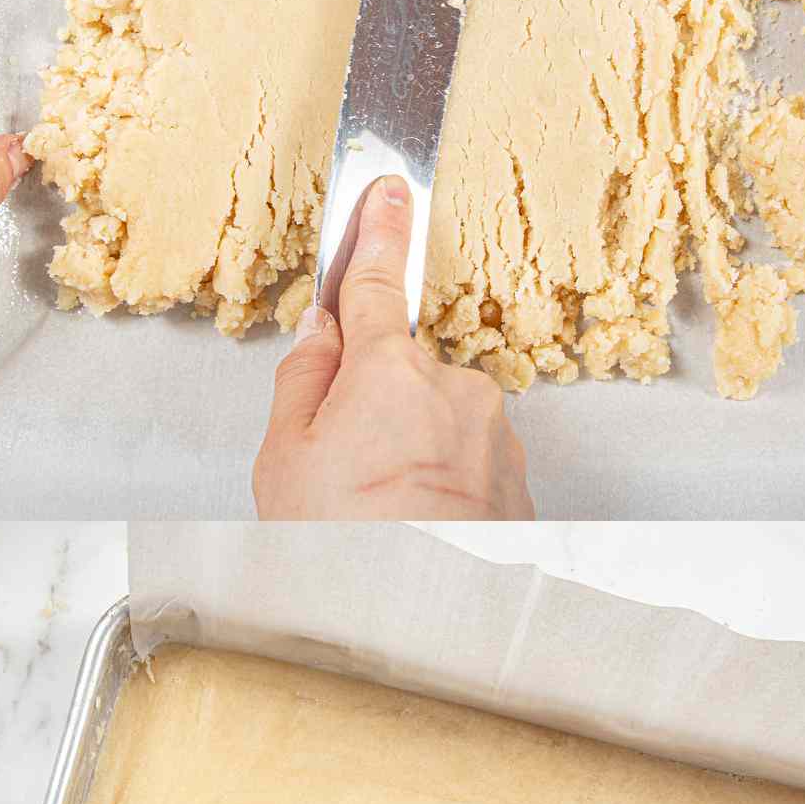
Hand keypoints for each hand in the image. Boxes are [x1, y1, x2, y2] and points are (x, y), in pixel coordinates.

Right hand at [253, 176, 534, 519]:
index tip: (391, 191)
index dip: (380, 231)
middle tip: (344, 473)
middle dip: (377, 409)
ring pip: (440, 424)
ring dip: (414, 455)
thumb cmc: (345, 544)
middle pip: (405, 375)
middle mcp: (455, 389)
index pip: (381, 282)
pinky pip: (471, 466)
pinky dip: (445, 489)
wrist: (424, 612)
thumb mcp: (284, 458)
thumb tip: (320, 334)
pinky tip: (419, 528)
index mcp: (389, 370)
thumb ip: (302, 380)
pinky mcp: (520, 480)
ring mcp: (494, 435)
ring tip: (381, 514)